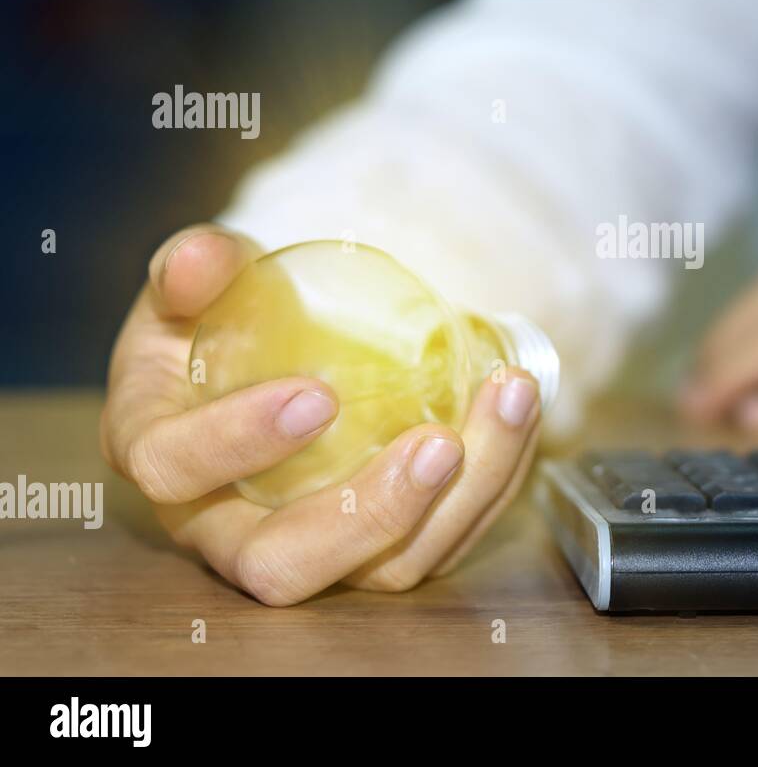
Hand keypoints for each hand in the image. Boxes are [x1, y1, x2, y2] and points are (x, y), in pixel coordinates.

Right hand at [101, 225, 541, 604]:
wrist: (276, 353)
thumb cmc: (225, 323)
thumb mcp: (200, 286)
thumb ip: (199, 268)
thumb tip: (199, 260)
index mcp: (164, 456)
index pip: (177, 469)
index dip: (238, 442)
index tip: (317, 394)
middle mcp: (226, 525)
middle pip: (282, 566)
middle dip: (370, 515)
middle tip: (437, 443)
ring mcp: (312, 547)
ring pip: (381, 570)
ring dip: (462, 498)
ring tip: (509, 403)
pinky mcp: (379, 549)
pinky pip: (440, 543)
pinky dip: (492, 486)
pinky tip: (519, 418)